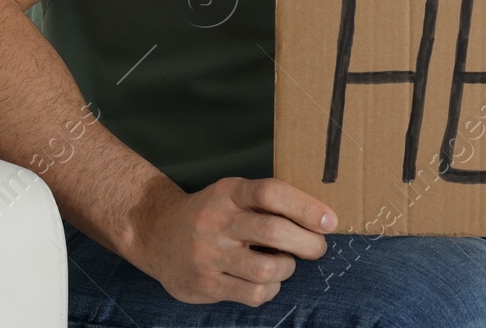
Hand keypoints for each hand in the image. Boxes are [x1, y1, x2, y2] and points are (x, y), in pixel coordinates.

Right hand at [126, 175, 336, 306]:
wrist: (156, 233)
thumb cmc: (210, 213)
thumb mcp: (232, 194)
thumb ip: (267, 201)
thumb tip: (320, 218)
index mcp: (229, 192)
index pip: (271, 192)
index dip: (306, 206)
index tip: (330, 221)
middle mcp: (217, 221)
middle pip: (273, 231)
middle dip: (307, 243)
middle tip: (318, 247)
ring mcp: (208, 254)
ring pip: (266, 268)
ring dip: (287, 268)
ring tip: (286, 264)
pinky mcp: (205, 284)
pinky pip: (253, 293)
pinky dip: (270, 289)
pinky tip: (266, 281)